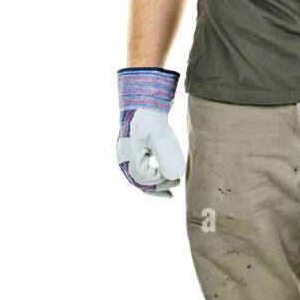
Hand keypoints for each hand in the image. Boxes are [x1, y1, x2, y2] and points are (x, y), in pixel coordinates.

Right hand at [116, 67, 184, 196]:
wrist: (143, 105)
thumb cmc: (152, 118)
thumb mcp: (161, 136)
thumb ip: (166, 156)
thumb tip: (174, 176)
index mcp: (129, 154)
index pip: (144, 178)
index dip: (160, 182)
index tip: (176, 178)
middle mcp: (123, 158)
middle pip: (138, 183)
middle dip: (157, 189)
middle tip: (176, 188)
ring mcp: (125, 157)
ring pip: (137, 180)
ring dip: (153, 188)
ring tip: (169, 194)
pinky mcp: (130, 154)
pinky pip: (138, 173)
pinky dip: (149, 181)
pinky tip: (162, 181)